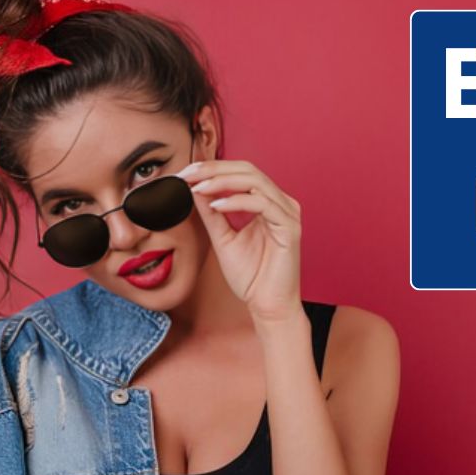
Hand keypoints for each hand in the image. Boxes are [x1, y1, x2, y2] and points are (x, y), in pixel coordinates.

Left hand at [178, 160, 302, 322]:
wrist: (267, 305)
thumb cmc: (251, 276)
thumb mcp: (223, 238)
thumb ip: (212, 214)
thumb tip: (195, 188)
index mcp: (268, 204)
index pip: (241, 174)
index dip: (213, 169)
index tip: (185, 173)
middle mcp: (281, 204)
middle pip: (248, 170)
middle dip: (215, 168)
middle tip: (188, 173)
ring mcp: (288, 214)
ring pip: (255, 182)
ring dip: (222, 181)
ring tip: (198, 187)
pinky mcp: (290, 227)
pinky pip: (262, 204)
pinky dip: (236, 201)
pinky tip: (215, 206)